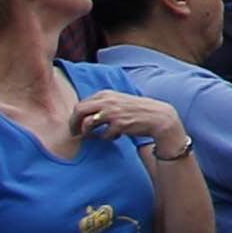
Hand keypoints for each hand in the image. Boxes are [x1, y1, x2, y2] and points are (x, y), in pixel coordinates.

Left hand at [73, 94, 196, 167]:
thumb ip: (103, 103)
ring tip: (93, 136)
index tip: (76, 124)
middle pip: (79, 111)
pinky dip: (107, 138)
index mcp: (106, 94)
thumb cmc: (137, 110)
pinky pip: (103, 135)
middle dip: (74, 124)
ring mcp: (113, 113)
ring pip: (88, 123)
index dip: (75, 116)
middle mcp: (107, 101)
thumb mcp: (118, 100)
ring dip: (88, 133)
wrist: (157, 117)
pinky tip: (115, 136)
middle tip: (75, 133)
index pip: (81, 104)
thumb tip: (84, 112)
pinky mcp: (119, 125)